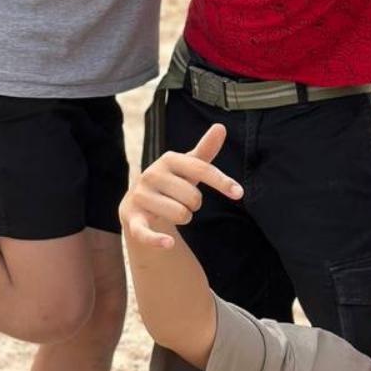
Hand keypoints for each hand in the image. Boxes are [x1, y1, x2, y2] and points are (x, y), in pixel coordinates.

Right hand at [119, 124, 242, 250]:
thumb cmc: (172, 182)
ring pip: (181, 215)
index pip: (201, 169)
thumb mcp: (188, 166)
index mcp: (168, 159)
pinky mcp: (132, 218)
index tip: (239, 193)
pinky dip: (157, 239)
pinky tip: (168, 243)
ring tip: (173, 211)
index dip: (222, 182)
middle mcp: (151, 174)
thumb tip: (221, 127)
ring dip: (184, 218)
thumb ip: (205, 149)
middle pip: (193, 197)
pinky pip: (146, 232)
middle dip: (195, 204)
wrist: (139, 202)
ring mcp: (140, 196)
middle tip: (184, 200)